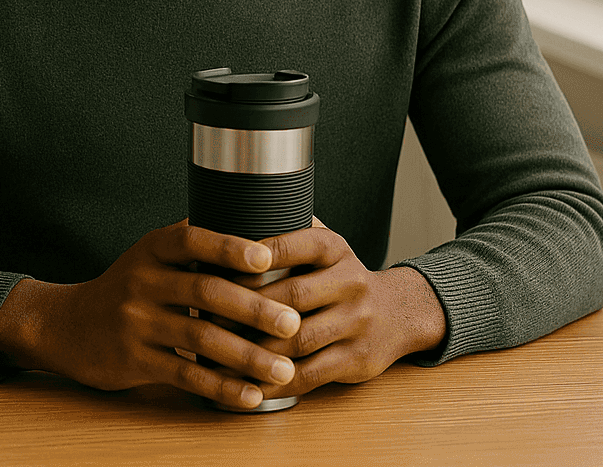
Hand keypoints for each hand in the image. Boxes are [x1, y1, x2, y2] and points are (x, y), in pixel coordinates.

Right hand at [0, 220, 302, 408]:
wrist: (66, 324)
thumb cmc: (125, 288)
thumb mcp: (150, 256)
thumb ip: (194, 247)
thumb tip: (262, 234)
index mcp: (152, 249)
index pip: (193, 241)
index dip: (230, 248)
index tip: (268, 258)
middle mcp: (142, 281)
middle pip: (204, 292)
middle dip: (254, 308)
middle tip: (293, 323)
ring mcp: (135, 322)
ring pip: (199, 338)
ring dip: (247, 356)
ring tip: (284, 368)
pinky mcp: (133, 360)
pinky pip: (184, 376)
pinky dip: (221, 388)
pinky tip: (250, 395)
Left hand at [214, 219, 446, 406]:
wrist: (401, 313)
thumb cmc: (339, 278)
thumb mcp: (322, 248)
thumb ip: (283, 234)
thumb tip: (219, 219)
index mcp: (334, 248)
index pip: (293, 245)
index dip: (255, 256)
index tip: (216, 264)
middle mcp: (350, 281)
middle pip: (291, 296)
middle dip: (244, 308)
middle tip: (202, 314)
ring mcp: (356, 323)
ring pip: (297, 339)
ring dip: (252, 349)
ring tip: (214, 351)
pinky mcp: (356, 360)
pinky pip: (308, 374)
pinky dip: (272, 382)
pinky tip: (244, 384)